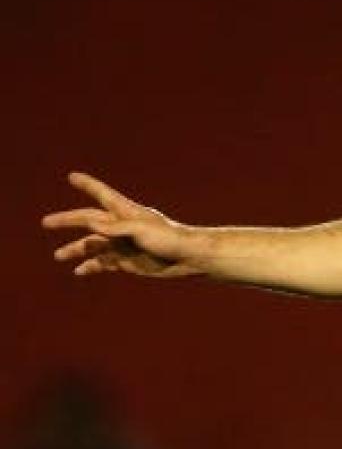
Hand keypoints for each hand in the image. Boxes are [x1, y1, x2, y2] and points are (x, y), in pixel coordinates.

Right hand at [42, 172, 202, 277]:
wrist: (188, 258)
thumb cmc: (169, 238)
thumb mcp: (140, 230)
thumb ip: (115, 227)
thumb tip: (90, 224)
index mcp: (125, 213)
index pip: (102, 195)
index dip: (88, 185)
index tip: (72, 176)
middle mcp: (121, 227)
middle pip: (88, 221)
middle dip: (67, 221)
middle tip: (46, 223)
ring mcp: (123, 244)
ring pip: (93, 245)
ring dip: (76, 249)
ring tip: (58, 256)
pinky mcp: (128, 261)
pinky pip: (104, 263)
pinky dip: (91, 266)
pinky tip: (79, 272)